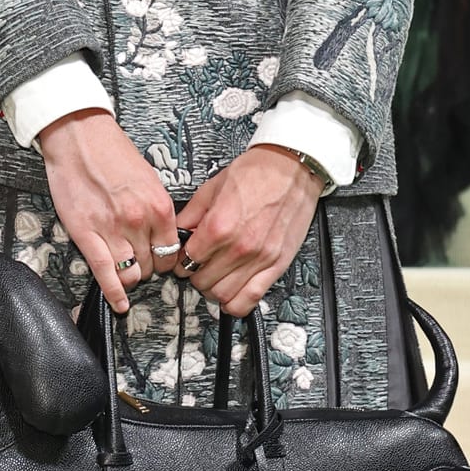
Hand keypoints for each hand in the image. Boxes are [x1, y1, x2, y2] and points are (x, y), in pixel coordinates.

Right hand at [38, 109, 179, 311]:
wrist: (79, 136)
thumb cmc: (111, 153)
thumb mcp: (150, 179)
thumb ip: (157, 210)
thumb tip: (163, 235)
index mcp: (159, 205)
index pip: (173, 252)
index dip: (168, 261)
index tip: (162, 262)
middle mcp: (139, 220)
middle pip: (153, 266)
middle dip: (149, 268)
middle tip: (142, 263)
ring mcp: (112, 230)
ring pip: (132, 274)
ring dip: (131, 278)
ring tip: (127, 272)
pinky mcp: (86, 234)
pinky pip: (105, 274)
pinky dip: (114, 294)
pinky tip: (119, 304)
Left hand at [177, 145, 323, 318]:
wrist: (292, 167)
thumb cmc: (257, 172)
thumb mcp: (212, 188)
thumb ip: (191, 216)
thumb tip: (177, 234)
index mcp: (219, 226)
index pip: (186, 262)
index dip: (180, 261)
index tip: (183, 258)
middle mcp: (239, 247)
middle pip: (202, 282)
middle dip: (195, 276)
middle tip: (198, 266)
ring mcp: (260, 259)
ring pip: (223, 296)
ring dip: (213, 290)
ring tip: (215, 276)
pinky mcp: (277, 265)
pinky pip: (252, 299)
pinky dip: (236, 303)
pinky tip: (231, 292)